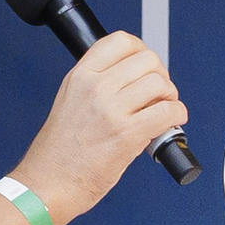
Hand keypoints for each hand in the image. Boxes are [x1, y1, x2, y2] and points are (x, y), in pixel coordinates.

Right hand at [14, 31, 185, 223]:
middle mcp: (95, 87)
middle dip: (161, 76)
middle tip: (158, 94)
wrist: (48, 183)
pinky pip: (169, 111)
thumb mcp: (70, 101)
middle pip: (147, 60)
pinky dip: (177, 116)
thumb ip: (97, 84)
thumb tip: (134, 78)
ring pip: (161, 83)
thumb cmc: (59, 151)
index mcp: (80, 76)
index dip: (142, 51)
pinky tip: (168, 125)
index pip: (120, 41)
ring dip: (170, 97)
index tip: (146, 67)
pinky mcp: (127, 133)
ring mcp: (111, 109)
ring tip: (161, 110)